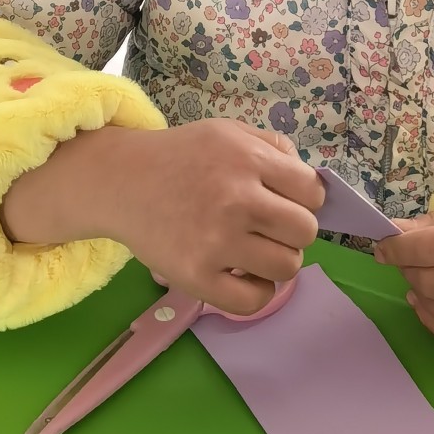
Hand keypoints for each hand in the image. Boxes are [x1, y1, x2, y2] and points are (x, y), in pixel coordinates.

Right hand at [2, 119, 323, 315]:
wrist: (121, 181)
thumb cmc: (182, 157)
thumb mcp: (230, 133)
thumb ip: (275, 149)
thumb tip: (312, 187)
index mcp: (248, 159)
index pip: (313, 193)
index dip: (303, 199)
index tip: (282, 202)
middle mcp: (236, 199)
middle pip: (305, 232)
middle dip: (292, 231)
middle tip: (266, 227)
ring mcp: (216, 241)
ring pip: (287, 267)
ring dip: (276, 261)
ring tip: (253, 250)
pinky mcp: (195, 276)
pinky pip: (254, 300)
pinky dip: (257, 292)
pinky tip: (243, 274)